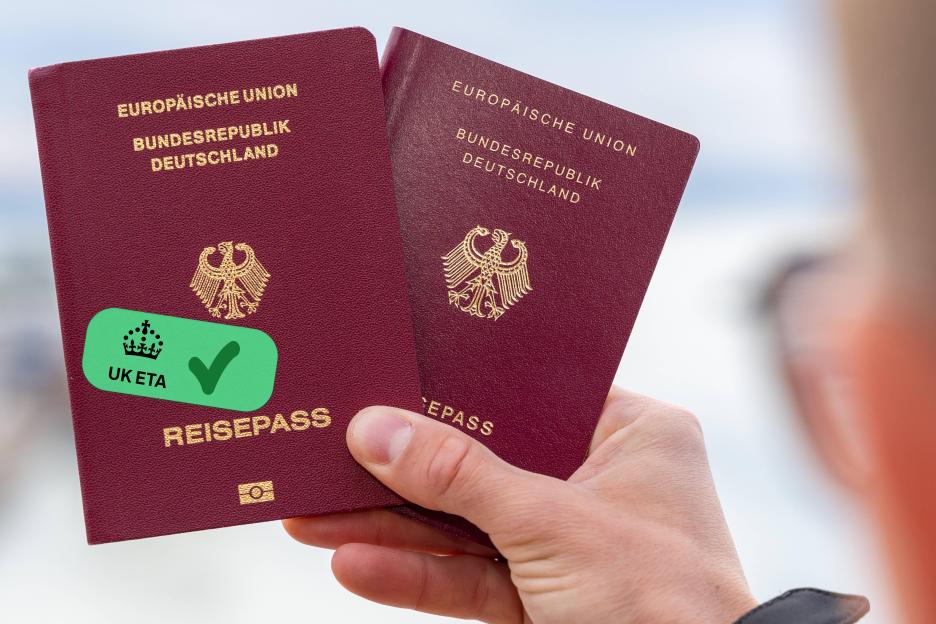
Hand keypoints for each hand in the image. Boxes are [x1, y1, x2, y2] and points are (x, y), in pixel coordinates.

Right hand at [284, 387, 756, 622]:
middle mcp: (600, 479)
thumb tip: (376, 431)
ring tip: (313, 519)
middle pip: (483, 462)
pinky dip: (419, 575)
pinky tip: (356, 565)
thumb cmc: (662, 601)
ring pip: (467, 524)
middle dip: (402, 470)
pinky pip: (473, 576)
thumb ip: (459, 477)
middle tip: (329, 457)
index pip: (524, 394)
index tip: (385, 385)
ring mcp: (571, 542)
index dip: (452, 391)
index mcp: (630, 433)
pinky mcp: (547, 597)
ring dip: (393, 527)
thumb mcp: (550, 524)